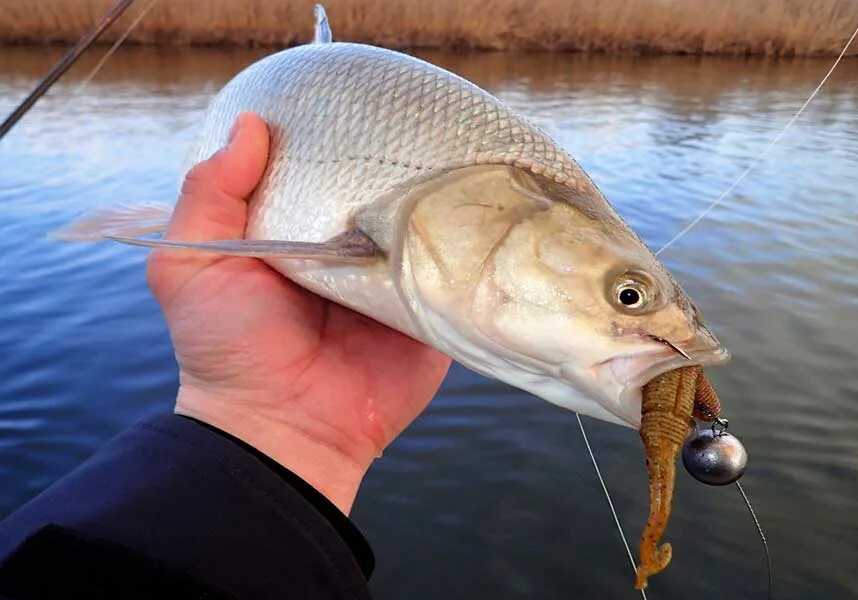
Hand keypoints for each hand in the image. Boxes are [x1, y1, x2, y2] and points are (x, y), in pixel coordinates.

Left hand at [147, 113, 450, 512]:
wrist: (283, 429)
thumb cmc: (229, 347)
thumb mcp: (191, 265)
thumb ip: (209, 195)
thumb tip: (251, 125)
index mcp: (295, 233)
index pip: (320, 170)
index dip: (332, 136)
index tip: (353, 94)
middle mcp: (347, 250)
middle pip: (378, 191)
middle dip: (393, 160)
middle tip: (418, 113)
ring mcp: (393, 279)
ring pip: (423, 224)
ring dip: (436, 197)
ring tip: (460, 147)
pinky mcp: (429, 310)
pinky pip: (454, 270)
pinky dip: (464, 246)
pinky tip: (481, 206)